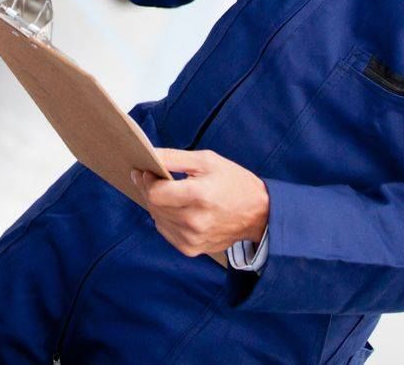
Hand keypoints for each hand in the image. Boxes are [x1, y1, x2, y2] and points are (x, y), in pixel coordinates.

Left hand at [131, 148, 269, 257]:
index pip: (155, 193)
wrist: (259, 214)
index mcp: (199, 196)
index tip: (144, 170)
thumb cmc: (233, 182)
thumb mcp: (206, 160)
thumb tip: (148, 154)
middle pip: (153, 205)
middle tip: (152, 177)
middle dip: (148, 189)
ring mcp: (193, 238)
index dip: (145, 180)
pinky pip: (166, 231)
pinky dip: (165, 218)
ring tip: (168, 192)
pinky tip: (177, 208)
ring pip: (157, 218)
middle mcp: (194, 221)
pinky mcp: (192, 248)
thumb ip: (173, 157)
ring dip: (156, 204)